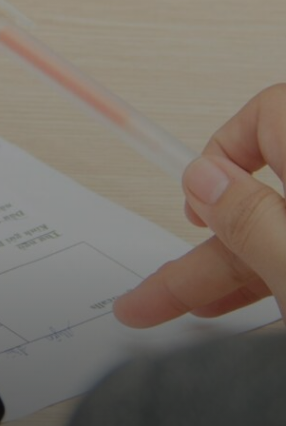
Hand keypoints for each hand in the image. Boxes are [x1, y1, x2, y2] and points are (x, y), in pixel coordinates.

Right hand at [115, 85, 285, 326]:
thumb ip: (252, 220)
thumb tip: (204, 180)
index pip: (268, 112)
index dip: (224, 148)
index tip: (197, 199)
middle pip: (259, 191)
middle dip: (200, 240)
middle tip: (154, 282)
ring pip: (271, 233)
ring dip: (216, 272)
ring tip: (156, 314)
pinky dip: (262, 280)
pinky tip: (230, 308)